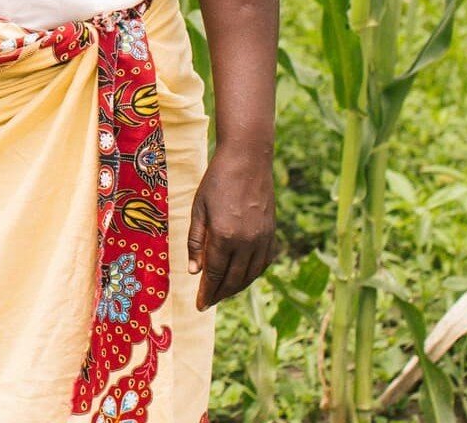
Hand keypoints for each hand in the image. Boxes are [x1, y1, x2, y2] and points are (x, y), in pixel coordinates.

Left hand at [187, 143, 277, 308]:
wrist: (248, 160)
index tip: (200, 305)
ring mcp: (262, 239)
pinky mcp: (272, 234)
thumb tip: (194, 272)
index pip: (214, 273)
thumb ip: (196, 241)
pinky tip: (242, 277)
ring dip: (236, 288)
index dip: (207, 292)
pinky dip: (252, 275)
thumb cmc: (216, 181)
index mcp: (224, 235)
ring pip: (250, 275)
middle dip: (219, 294)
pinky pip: (263, 264)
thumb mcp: (198, 208)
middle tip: (208, 302)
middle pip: (233, 279)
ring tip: (222, 293)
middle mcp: (246, 242)